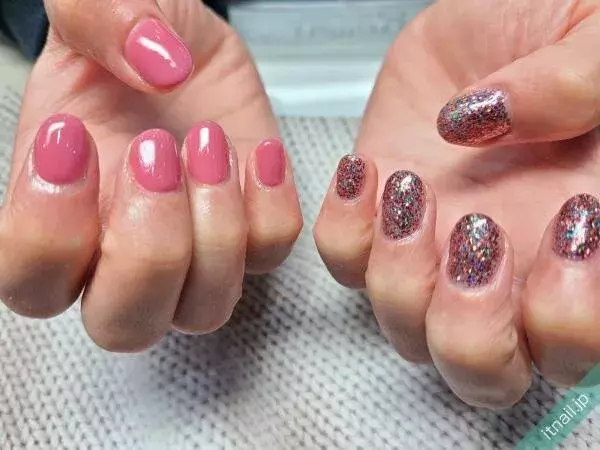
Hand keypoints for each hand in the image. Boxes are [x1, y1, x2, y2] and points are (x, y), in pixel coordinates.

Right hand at [0, 0, 301, 350]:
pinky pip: (268, 254)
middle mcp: (122, 250)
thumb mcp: (97, 8)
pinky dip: (270, 208)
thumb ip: (98, 19)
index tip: (72, 138)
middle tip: (155, 154)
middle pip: (122, 323)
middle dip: (148, 250)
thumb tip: (155, 63)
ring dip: (215, 232)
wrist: (185, 49)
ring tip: (208, 141)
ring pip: (203, 309)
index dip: (48, 234)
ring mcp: (194, 253)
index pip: (29, 278)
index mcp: (59, 212)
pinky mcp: (251, 233)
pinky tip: (259, 151)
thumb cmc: (129, 45)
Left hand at [315, 0, 599, 406]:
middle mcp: (509, 270)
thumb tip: (490, 122)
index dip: (569, 316)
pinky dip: (345, 230)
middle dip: (471, 328)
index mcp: (580, 248)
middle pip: (484, 372)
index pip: (576, 342)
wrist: (491, 12)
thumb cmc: (553, 22)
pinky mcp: (377, 220)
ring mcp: (435, 252)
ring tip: (412, 190)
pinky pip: (344, 262)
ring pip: (406, 331)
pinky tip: (369, 171)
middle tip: (477, 233)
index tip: (568, 219)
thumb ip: (582, 83)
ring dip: (401, 277)